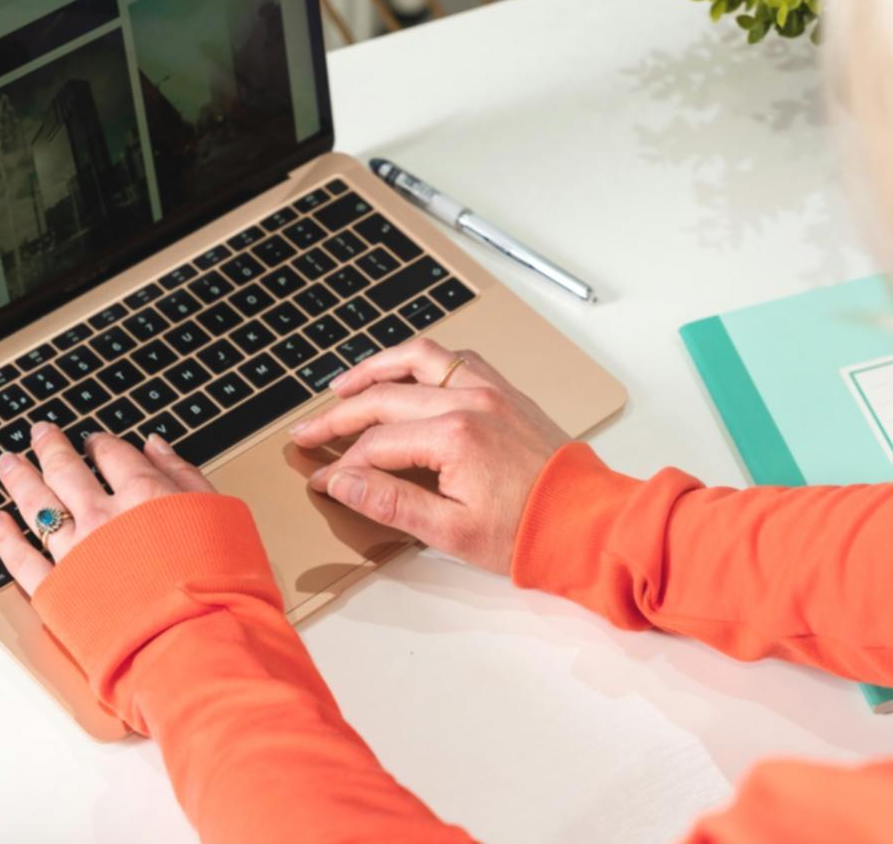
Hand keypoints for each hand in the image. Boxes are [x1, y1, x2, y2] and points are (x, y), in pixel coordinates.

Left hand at [0, 422, 216, 593]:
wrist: (198, 642)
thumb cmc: (220, 587)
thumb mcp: (220, 516)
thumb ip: (185, 477)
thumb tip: (158, 447)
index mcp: (144, 495)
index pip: (113, 456)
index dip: (100, 443)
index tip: (93, 440)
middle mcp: (103, 517)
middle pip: (66, 470)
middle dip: (50, 447)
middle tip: (40, 433)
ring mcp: (75, 554)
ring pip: (36, 505)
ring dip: (19, 479)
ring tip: (8, 462)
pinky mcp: (57, 592)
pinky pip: (20, 558)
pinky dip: (4, 537)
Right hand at [291, 339, 569, 574]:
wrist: (584, 522)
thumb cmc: (527, 532)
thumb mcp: (451, 533)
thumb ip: (390, 503)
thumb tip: (341, 482)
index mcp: (453, 437)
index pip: (376, 445)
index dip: (343, 465)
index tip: (321, 481)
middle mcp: (469, 401)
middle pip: (385, 398)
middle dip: (340, 416)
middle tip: (308, 433)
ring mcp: (490, 390)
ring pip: (419, 360)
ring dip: (376, 369)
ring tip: (344, 385)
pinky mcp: (506, 391)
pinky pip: (455, 360)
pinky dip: (422, 362)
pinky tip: (406, 375)